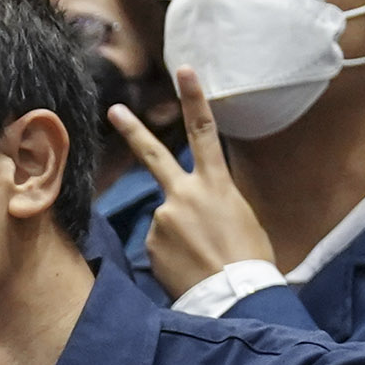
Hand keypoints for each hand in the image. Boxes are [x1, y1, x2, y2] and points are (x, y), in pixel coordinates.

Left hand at [111, 66, 280, 299]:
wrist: (236, 295)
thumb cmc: (249, 260)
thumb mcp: (242, 218)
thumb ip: (213, 202)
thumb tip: (191, 206)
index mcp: (217, 185)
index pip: (204, 132)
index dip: (194, 98)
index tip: (184, 69)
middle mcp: (184, 194)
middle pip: (153, 154)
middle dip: (133, 130)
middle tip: (115, 109)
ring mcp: (163, 216)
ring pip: (164, 218)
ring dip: (177, 235)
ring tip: (201, 258)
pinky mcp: (150, 241)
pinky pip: (157, 243)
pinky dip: (170, 253)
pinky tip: (187, 267)